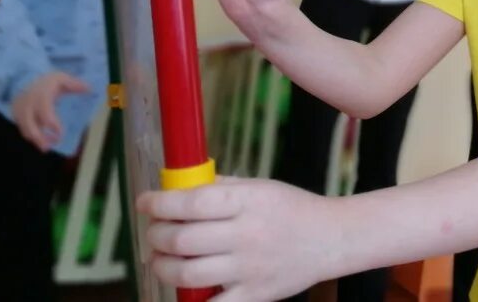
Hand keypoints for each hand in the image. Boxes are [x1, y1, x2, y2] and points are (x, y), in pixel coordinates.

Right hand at [12, 71, 88, 151]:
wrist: (25, 77)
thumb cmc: (47, 81)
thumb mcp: (62, 78)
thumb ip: (75, 84)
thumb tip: (89, 89)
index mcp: (40, 96)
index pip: (45, 114)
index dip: (52, 125)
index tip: (60, 133)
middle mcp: (28, 105)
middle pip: (30, 126)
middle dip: (39, 138)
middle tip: (49, 148)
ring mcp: (20, 111)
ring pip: (25, 129)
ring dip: (35, 140)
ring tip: (46, 147)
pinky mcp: (16, 116)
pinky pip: (22, 128)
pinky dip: (31, 135)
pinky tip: (40, 140)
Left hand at [138, 178, 347, 300]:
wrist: (332, 239)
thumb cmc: (293, 209)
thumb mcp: (261, 187)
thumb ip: (221, 187)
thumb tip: (178, 188)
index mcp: (250, 201)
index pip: (193, 201)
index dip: (160, 203)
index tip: (145, 202)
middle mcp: (248, 234)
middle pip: (183, 239)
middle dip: (156, 235)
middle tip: (153, 231)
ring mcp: (250, 268)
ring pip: (187, 273)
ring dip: (162, 265)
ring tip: (160, 258)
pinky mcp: (254, 296)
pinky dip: (189, 299)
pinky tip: (183, 287)